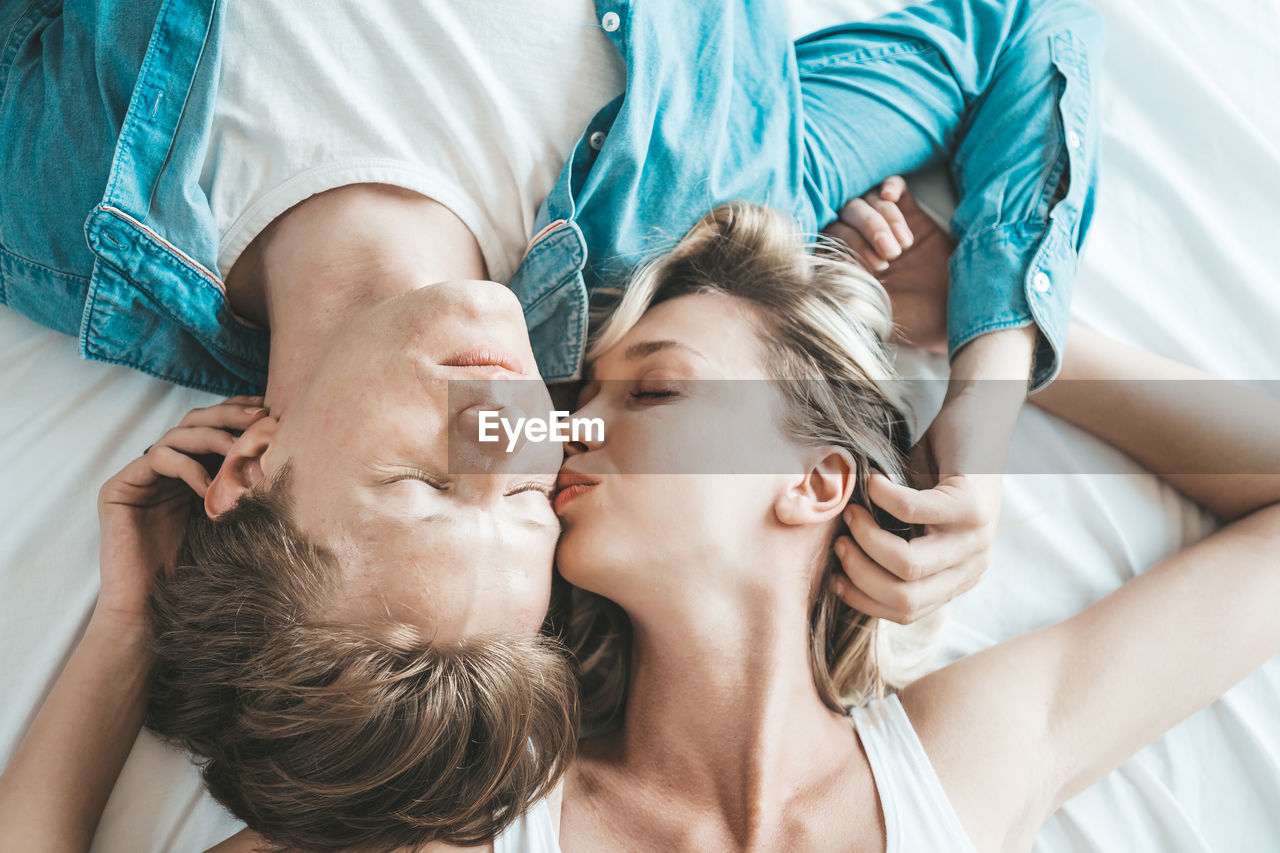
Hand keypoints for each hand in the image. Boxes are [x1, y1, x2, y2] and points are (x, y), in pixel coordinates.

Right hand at [94, 396, 267, 628]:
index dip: (238, 412)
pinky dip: (187, 466)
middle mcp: (162, 467)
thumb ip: (243, 486)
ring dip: (213, 437)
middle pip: (195, 421)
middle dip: (229, 415)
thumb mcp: (231, 517)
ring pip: (177, 434)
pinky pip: (156, 459)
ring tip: (238, 450)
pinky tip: (207, 486)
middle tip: (259, 418)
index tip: (270, 409)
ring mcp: (139, 475)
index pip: (212, 427)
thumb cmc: (198, 570)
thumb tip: (287, 455)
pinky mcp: (118, 487)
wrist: (154, 608)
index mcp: (188, 470)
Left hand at [822, 176, 956, 355]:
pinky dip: (890, 186)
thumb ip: (848, 290)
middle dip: (869, 230)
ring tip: (903, 246)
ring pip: (870, 199)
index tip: (876, 269)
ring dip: (883, 217)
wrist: (955, 311)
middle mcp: (862, 240)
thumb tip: (823, 268)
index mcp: (848, 262)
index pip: (832, 235)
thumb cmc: (913, 319)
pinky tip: (891, 195)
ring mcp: (886, 225)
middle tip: (890, 257)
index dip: (849, 245)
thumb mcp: (875, 311)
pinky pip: (894, 187)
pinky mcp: (912, 213)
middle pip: (849, 213)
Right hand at [828, 328, 1034, 622]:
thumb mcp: (913, 522)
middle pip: (905, 598)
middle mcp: (972, 566)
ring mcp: (976, 538)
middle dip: (861, 573)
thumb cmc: (935, 471)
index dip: (863, 599)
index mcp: (956, 577)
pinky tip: (872, 482)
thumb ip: (891, 547)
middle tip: (842, 540)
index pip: (906, 612)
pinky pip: (912, 513)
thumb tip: (840, 568)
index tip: (835, 577)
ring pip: (909, 565)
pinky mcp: (970, 504)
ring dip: (867, 540)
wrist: (978, 424)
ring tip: (853, 514)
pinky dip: (881, 498)